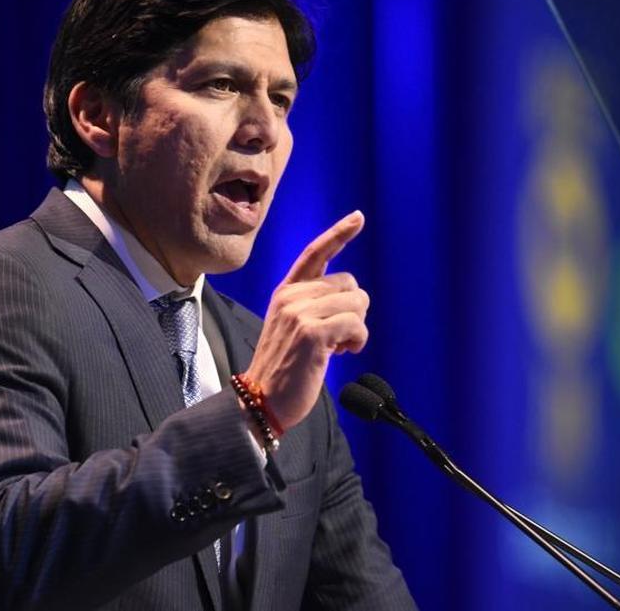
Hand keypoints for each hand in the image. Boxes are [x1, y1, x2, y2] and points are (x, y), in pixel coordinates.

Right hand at [244, 211, 369, 431]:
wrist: (261, 401)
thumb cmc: (283, 370)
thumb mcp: (292, 327)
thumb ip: (314, 305)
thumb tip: (353, 298)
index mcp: (285, 292)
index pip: (315, 253)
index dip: (338, 233)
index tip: (358, 217)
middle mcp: (291, 296)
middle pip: (350, 284)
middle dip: (353, 311)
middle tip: (336, 337)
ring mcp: (300, 313)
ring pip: (357, 302)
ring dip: (356, 328)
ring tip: (337, 347)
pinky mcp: (313, 333)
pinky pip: (356, 323)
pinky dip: (358, 340)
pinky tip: (342, 353)